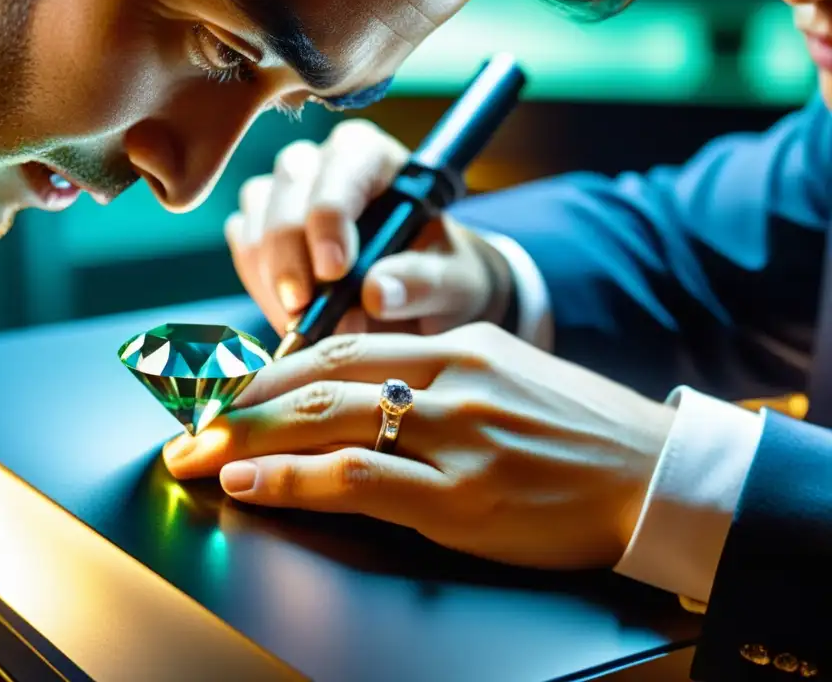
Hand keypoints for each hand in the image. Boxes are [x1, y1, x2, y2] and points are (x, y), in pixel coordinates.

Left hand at [163, 324, 675, 569]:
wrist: (656, 473)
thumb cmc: (576, 429)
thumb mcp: (504, 375)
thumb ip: (431, 376)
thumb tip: (354, 391)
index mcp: (460, 345)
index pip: (342, 346)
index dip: (271, 368)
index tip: (225, 385)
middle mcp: (451, 380)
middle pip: (319, 378)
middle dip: (241, 401)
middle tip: (188, 418)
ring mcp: (456, 438)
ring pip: (327, 422)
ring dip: (246, 437)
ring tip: (194, 452)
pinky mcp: (464, 498)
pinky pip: (359, 479)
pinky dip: (293, 479)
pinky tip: (248, 483)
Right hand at [226, 120, 508, 337]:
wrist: (420, 303)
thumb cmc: (441, 278)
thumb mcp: (453, 283)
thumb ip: (424, 283)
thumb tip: (377, 293)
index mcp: (373, 156)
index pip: (342, 166)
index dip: (330, 215)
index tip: (334, 271)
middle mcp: (320, 163)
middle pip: (286, 191)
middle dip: (290, 256)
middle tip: (306, 313)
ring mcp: (282, 194)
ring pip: (255, 223)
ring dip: (273, 281)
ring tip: (309, 328)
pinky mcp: (258, 228)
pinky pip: (243, 253)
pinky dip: (261, 291)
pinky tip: (292, 320)